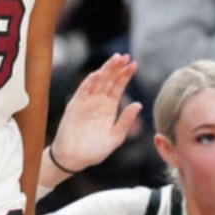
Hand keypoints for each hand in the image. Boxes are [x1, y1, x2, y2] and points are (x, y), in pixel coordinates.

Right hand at [50, 53, 142, 172]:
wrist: (75, 159)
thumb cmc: (94, 150)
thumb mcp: (116, 137)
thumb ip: (126, 120)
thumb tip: (139, 104)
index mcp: (109, 108)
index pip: (118, 87)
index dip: (125, 76)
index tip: (134, 64)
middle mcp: (98, 102)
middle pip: (108, 81)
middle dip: (116, 68)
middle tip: (125, 56)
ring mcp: (86, 103)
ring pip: (97, 82)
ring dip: (105, 70)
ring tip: (115, 60)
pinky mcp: (75, 106)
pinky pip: (83, 91)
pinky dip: (89, 82)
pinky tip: (97, 74)